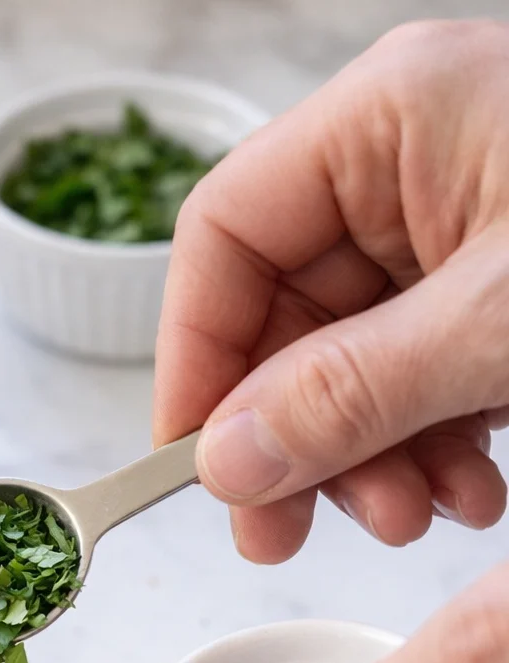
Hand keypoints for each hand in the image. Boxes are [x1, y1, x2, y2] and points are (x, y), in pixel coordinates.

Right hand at [154, 19, 508, 562]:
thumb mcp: (503, 323)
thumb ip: (353, 391)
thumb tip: (227, 462)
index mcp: (390, 121)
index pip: (224, 237)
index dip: (194, 359)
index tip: (199, 469)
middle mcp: (409, 166)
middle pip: (283, 313)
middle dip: (297, 435)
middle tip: (294, 532)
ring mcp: (455, 229)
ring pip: (347, 362)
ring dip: (370, 459)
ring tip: (424, 517)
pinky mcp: (494, 290)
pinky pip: (417, 378)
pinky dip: (431, 448)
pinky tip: (474, 491)